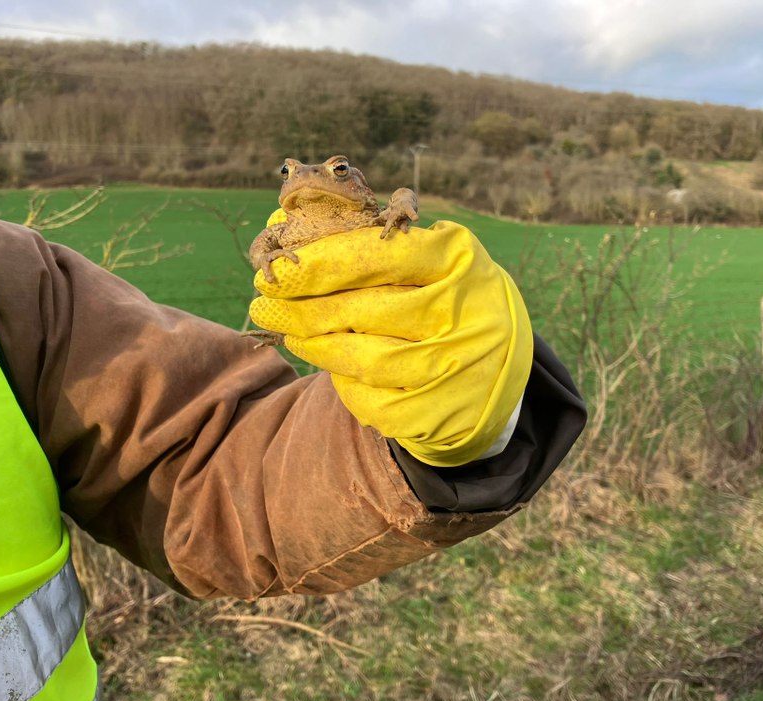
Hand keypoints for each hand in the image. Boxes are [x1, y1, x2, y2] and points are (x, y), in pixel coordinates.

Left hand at [249, 220, 532, 466]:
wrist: (497, 374)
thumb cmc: (448, 301)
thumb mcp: (432, 261)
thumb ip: (366, 245)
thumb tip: (282, 227)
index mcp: (460, 260)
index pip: (379, 255)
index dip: (320, 262)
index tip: (280, 267)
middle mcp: (463, 314)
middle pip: (365, 309)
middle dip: (304, 306)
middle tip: (265, 303)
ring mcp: (454, 368)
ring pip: (364, 359)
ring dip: (315, 345)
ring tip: (289, 332)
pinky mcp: (438, 412)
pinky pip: (372, 400)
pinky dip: (342, 382)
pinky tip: (326, 365)